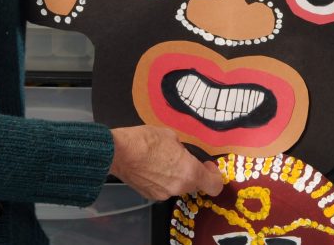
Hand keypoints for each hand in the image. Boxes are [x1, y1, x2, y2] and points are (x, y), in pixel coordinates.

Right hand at [109, 125, 223, 200]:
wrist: (119, 152)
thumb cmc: (146, 140)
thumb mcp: (171, 136)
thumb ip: (183, 149)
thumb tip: (182, 154)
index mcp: (189, 172)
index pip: (214, 186)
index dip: (214, 176)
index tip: (207, 165)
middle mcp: (179, 187)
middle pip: (194, 185)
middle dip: (192, 173)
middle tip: (181, 158)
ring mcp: (164, 194)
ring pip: (178, 187)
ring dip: (176, 177)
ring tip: (161, 161)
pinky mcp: (150, 196)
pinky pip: (164, 189)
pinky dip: (162, 181)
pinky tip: (151, 168)